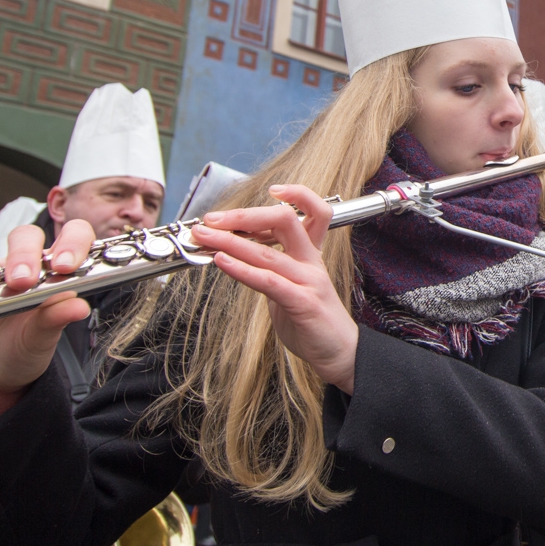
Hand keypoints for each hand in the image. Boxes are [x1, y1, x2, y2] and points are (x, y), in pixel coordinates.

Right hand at [0, 221, 96, 427]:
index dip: (71, 242)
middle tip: (22, 280)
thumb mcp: (40, 341)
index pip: (69, 239)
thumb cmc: (20, 354)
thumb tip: (80, 306)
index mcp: (50, 275)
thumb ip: (55, 320)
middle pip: (23, 239)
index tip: (65, 265)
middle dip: (23, 254)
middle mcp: (17, 269)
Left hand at [193, 186, 357, 393]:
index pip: (314, 210)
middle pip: (285, 220)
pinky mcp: (302, 303)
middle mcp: (311, 262)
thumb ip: (269, 271)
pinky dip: (242, 269)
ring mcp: (308, 281)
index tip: (271, 190)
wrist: (340, 354)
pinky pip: (268, 281)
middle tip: (212, 219)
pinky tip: (222, 262)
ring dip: (230, 241)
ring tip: (204, 236)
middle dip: (243, 215)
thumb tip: (237, 257)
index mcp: (311, 255)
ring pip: (267, 251)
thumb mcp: (290, 288)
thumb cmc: (313, 322)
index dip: (296, 194)